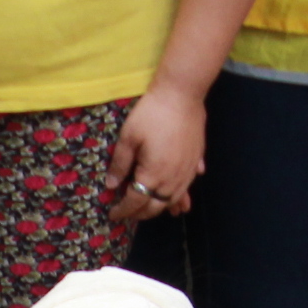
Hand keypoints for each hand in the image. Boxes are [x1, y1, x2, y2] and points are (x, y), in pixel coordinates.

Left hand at [106, 82, 204, 221]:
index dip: (123, 210)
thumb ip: (120, 164)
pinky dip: (183, 197)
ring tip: (153, 213)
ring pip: (174, 199)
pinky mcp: (196, 160)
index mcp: (153, 174)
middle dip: (140, 213)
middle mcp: (173, 178)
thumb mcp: (128, 138)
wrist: (182, 94)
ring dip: (162, 208)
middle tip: (128, 214)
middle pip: (156, 205)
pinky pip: (189, 185)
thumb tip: (111, 186)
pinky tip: (182, 201)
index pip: (135, 201)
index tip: (112, 214)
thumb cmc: (151, 113)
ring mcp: (188, 170)